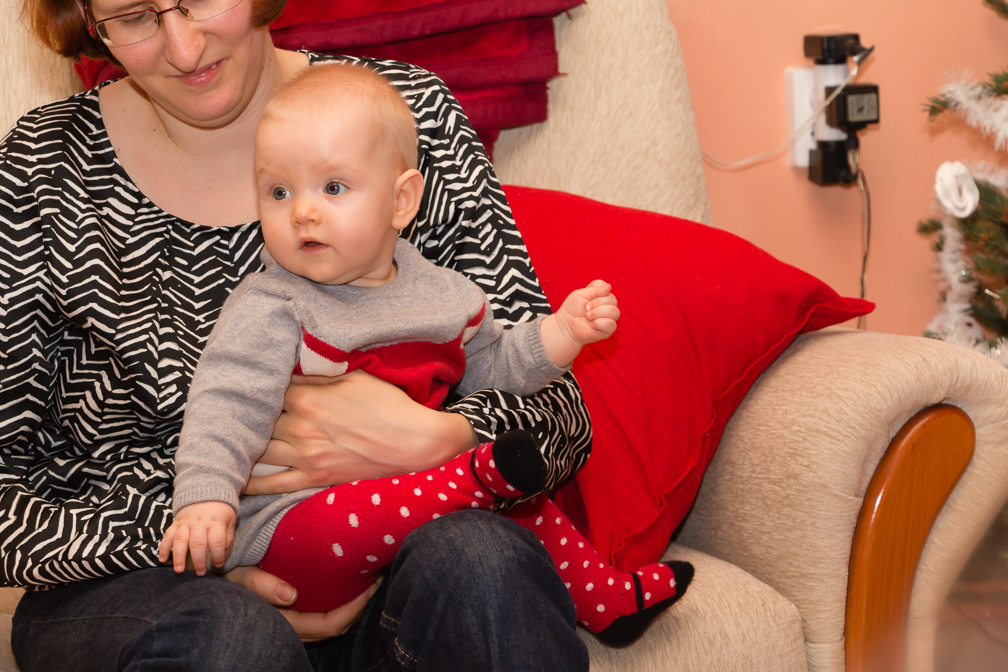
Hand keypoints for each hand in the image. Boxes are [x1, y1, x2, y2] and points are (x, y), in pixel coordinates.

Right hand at [159, 501, 235, 574]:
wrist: (206, 493)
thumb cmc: (220, 512)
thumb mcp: (230, 521)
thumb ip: (227, 537)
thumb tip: (222, 552)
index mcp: (215, 522)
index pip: (217, 541)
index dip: (218, 555)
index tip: (218, 565)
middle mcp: (199, 523)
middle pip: (197, 543)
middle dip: (198, 560)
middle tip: (200, 573)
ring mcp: (186, 523)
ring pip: (180, 540)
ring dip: (178, 557)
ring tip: (179, 570)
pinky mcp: (175, 523)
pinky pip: (167, 535)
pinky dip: (163, 548)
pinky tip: (162, 559)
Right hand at [224, 565, 382, 641]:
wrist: (214, 577)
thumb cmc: (227, 574)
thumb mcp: (241, 575)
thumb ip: (263, 585)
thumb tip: (292, 596)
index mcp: (283, 621)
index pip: (329, 624)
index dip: (355, 607)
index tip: (371, 583)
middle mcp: (290, 629)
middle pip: (336, 627)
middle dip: (360, 605)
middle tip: (377, 576)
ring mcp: (292, 625)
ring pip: (330, 624)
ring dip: (352, 605)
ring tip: (367, 578)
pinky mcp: (292, 616)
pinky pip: (322, 617)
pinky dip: (338, 604)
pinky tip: (345, 584)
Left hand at [243, 371, 476, 495]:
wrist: (414, 442)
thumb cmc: (388, 405)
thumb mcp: (355, 377)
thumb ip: (318, 373)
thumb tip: (290, 366)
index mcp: (308, 398)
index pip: (268, 392)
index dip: (258, 390)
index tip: (246, 388)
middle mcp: (300, 427)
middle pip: (258, 422)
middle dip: (247, 418)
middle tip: (231, 415)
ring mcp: (306, 455)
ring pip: (259, 451)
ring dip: (244, 447)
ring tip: (229, 444)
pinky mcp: (314, 477)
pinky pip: (274, 483)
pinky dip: (252, 484)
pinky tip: (237, 479)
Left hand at [541, 279, 619, 366]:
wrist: (566, 326)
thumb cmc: (572, 309)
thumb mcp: (580, 294)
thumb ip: (595, 289)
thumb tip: (609, 286)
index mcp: (601, 295)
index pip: (607, 287)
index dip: (596, 291)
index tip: (586, 298)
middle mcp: (608, 305)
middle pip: (612, 299)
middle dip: (596, 303)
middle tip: (586, 309)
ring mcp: (609, 317)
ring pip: (615, 311)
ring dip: (598, 313)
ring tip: (588, 316)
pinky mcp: (608, 329)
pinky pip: (611, 324)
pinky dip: (599, 323)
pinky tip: (592, 325)